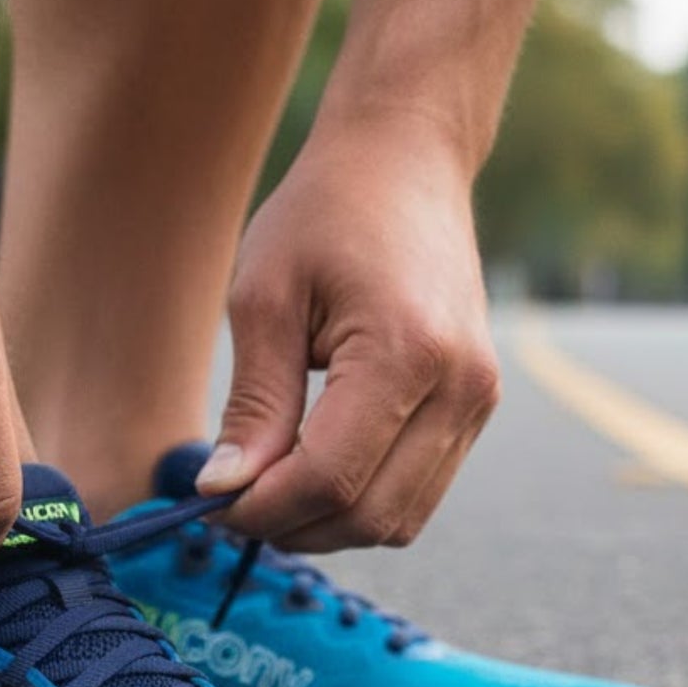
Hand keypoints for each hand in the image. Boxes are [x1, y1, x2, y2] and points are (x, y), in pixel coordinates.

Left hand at [198, 111, 500, 550]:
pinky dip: (359, 500)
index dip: (261, 510)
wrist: (407, 160)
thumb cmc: (325, 213)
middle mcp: (460, 387)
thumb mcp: (264, 299)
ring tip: (267, 485)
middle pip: (369, 516)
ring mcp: (478, 400)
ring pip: (398, 520)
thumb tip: (223, 491)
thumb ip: (252, 405)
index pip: (329, 480)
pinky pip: (416, 492)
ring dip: (326, 523)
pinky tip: (310, 468)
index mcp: (407, 353)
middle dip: (291, 526)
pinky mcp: (476, 405)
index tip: (209, 503)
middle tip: (230, 501)